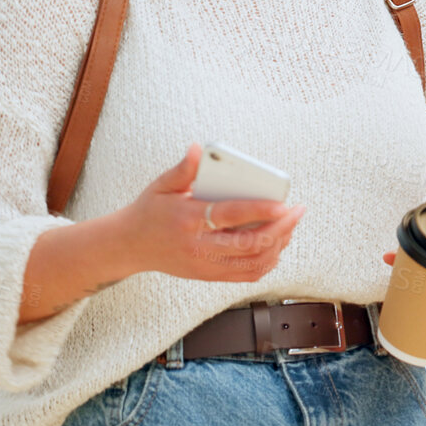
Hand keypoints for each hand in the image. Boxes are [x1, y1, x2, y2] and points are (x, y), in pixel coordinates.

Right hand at [124, 144, 306, 281]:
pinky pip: (246, 275)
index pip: (229, 216)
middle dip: (280, 229)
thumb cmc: (150, 210)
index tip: (283, 204)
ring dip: (278, 245)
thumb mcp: (162, 185)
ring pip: (253, 263)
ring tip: (289, 226)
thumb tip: (199, 149)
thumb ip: (184, 169)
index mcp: (187, 220)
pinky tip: (276, 245)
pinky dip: (267, 262)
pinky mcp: (208, 276)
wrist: (129, 246)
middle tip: (297, 212)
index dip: (259, 210)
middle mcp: (198, 247)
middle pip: (248, 244)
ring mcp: (205, 265)